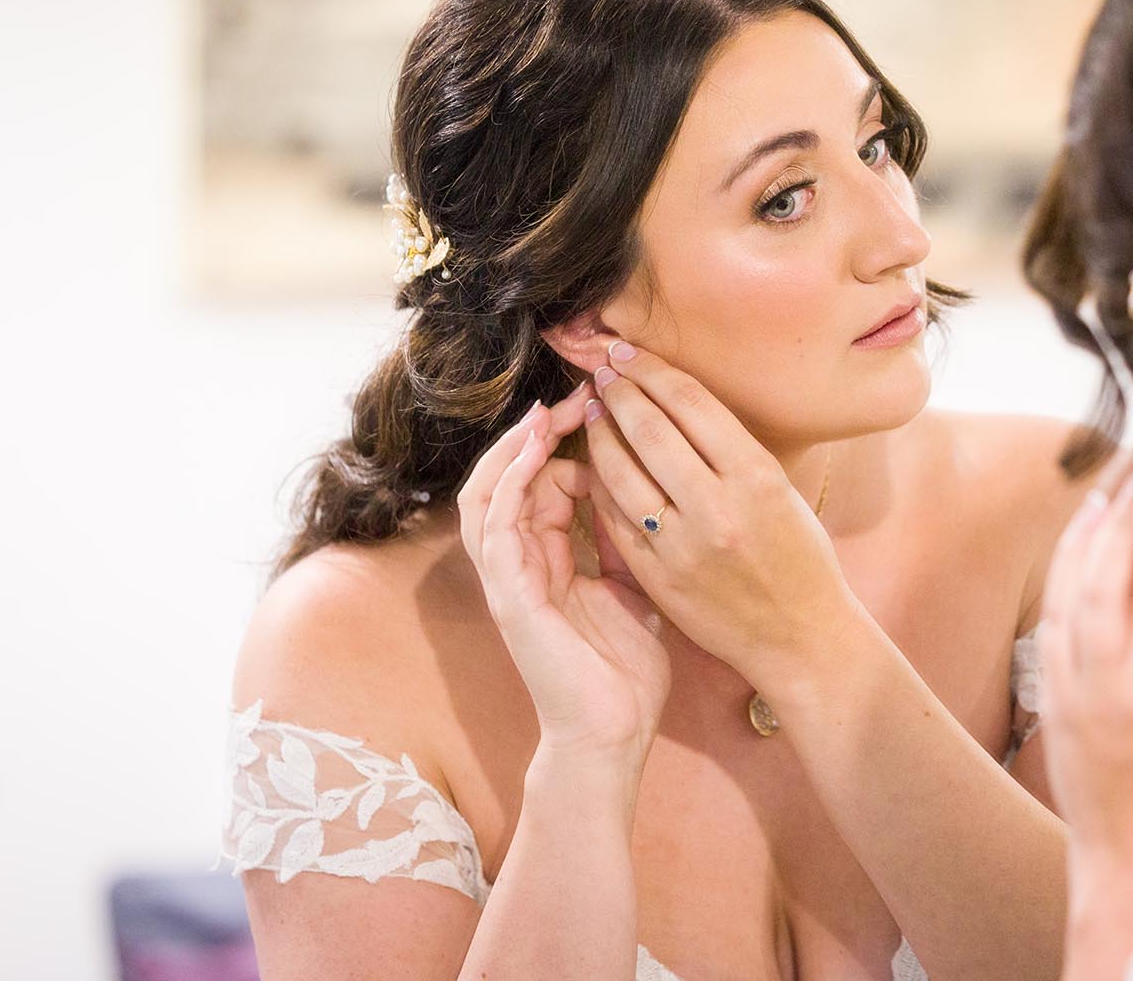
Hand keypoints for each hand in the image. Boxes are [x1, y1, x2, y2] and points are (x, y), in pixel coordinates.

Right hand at [457, 383, 671, 782]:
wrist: (614, 736)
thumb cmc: (625, 672)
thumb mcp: (634, 587)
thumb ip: (627, 542)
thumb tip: (644, 490)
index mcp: (548, 563)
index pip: (543, 486)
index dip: (566, 446)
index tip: (604, 410)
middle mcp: (520, 566)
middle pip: (510, 480)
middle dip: (537, 434)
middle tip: (577, 396)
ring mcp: (508, 581)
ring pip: (488, 494)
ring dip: (514, 449)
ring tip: (545, 411)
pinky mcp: (508, 596)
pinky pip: (495, 526)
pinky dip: (509, 483)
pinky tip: (532, 451)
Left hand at [580, 342, 859, 695]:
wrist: (801, 637)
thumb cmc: (800, 558)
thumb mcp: (782, 491)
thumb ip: (733, 450)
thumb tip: (678, 402)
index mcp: (757, 476)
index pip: (691, 403)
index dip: (652, 370)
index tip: (628, 353)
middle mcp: (718, 507)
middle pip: (651, 429)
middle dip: (619, 391)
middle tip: (602, 371)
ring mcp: (683, 545)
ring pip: (622, 472)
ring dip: (601, 434)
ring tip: (594, 412)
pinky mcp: (660, 577)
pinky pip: (615, 518)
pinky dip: (601, 486)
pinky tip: (595, 466)